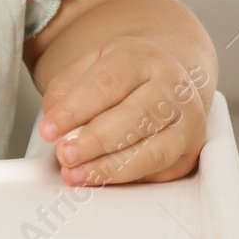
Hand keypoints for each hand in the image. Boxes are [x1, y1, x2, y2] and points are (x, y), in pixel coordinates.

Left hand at [36, 36, 209, 186]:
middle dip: (94, 141)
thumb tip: (55, 128)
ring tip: (76, 174)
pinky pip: (160, 172)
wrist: (166, 77)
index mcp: (142, 58)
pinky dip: (127, 179)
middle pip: (134, 118)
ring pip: (153, 151)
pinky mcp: (190, 152)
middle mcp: (173, 88)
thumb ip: (66, 92)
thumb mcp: (88, 66)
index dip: (75, 110)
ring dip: (110, 168)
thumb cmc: (120, 74)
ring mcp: (187, 122)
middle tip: (63, 155)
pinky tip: (100, 180)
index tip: (48, 130)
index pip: (107, 84)